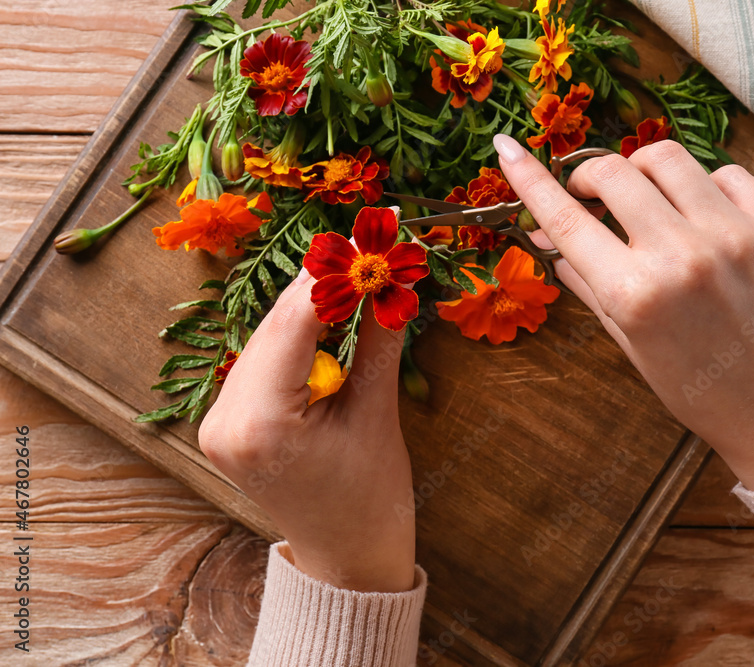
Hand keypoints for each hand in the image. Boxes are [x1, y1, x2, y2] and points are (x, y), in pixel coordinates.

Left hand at [198, 266, 415, 591]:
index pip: (293, 324)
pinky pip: (261, 360)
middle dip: (320, 286)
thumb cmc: (370, 500)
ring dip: (308, 307)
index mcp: (260, 425)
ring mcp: (218, 422)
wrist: (347, 559)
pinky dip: (295, 335)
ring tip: (353, 278)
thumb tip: (388, 282)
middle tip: (362, 249)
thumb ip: (378, 342)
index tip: (364, 242)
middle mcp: (225, 420)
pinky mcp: (226, 422)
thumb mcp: (377, 415)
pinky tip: (327, 316)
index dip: (330, 276)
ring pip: (265, 338)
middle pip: (273, 326)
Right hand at [493, 134, 753, 489]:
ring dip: (642, 171)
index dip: (528, 179)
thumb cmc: (698, 388)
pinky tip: (701, 217)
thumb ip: (586, 282)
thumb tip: (545, 238)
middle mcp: (684, 257)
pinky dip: (703, 187)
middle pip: (612, 172)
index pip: (565, 218)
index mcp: (636, 294)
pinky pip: (728, 174)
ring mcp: (738, 236)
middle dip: (588, 176)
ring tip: (646, 199)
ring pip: (667, 158)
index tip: (506, 149)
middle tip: (589, 193)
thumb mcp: (630, 343)